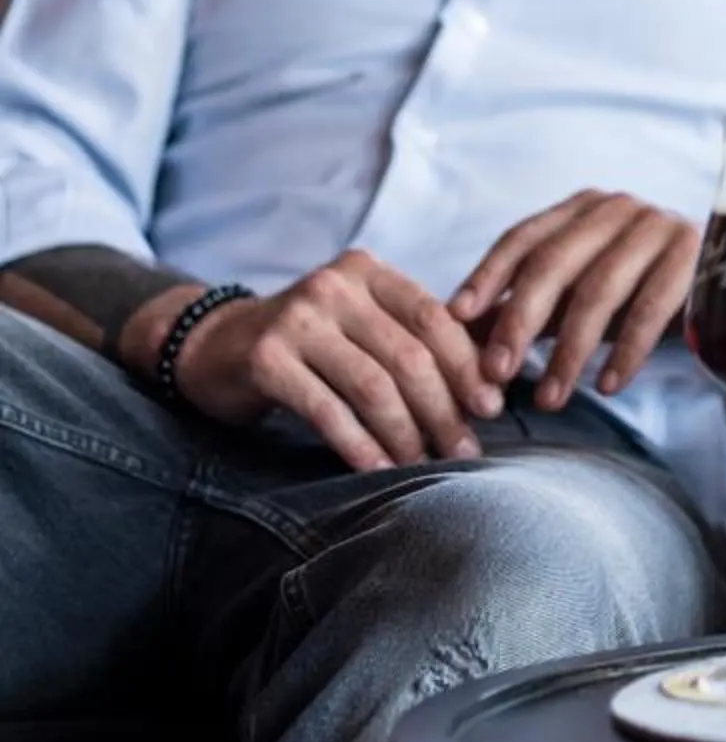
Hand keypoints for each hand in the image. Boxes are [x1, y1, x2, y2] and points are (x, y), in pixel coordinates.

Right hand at [172, 252, 504, 471]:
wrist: (216, 347)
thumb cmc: (309, 344)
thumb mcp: (361, 324)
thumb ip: (414, 338)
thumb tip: (493, 378)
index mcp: (368, 271)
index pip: (434, 318)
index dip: (468, 366)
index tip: (491, 408)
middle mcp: (335, 285)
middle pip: (409, 355)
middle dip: (443, 409)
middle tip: (464, 451)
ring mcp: (298, 319)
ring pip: (373, 385)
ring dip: (405, 434)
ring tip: (423, 466)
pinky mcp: (267, 358)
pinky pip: (327, 410)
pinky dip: (358, 444)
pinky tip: (377, 470)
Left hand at [450, 190, 701, 407]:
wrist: (725, 278)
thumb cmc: (636, 288)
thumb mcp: (578, 292)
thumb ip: (528, 305)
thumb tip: (459, 335)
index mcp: (580, 209)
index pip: (523, 237)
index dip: (488, 276)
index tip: (458, 317)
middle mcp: (615, 208)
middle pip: (553, 263)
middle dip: (519, 321)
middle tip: (497, 373)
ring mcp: (656, 225)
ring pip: (599, 290)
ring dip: (569, 350)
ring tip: (549, 398)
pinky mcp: (693, 253)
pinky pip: (651, 307)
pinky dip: (625, 351)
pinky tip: (606, 386)